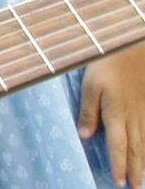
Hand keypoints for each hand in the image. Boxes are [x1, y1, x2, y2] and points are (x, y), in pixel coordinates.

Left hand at [79, 44, 144, 187]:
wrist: (135, 48)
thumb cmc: (109, 63)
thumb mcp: (91, 85)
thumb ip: (88, 111)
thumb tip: (85, 136)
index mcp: (116, 113)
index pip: (118, 145)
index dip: (119, 165)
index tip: (120, 182)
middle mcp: (133, 116)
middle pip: (135, 149)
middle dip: (135, 170)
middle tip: (136, 188)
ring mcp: (144, 111)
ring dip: (144, 161)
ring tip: (143, 178)